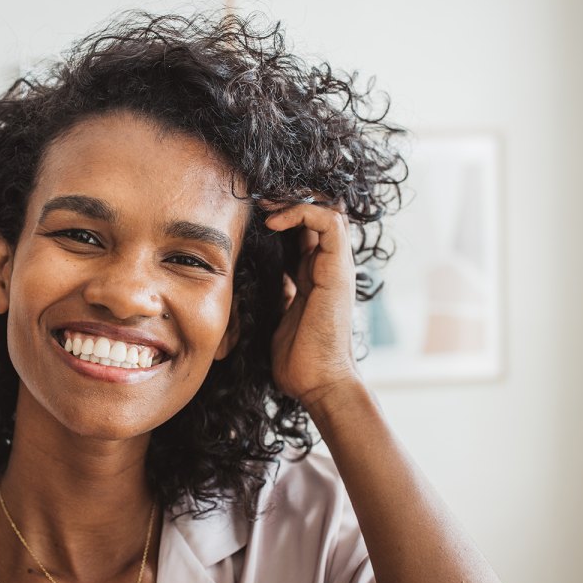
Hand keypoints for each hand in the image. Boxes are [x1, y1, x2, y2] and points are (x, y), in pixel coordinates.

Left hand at [264, 197, 362, 408]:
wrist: (318, 383)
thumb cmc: (296, 360)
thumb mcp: (274, 315)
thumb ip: (269, 293)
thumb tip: (245, 278)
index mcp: (312, 275)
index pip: (303, 229)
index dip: (281, 214)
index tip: (251, 214)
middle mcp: (327, 266)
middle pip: (318, 213)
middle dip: (289, 199)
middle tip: (258, 200)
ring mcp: (335, 267)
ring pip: (328, 210)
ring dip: (295, 200)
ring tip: (265, 205)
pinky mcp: (337, 270)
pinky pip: (329, 223)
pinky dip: (302, 212)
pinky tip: (274, 223)